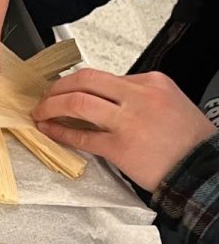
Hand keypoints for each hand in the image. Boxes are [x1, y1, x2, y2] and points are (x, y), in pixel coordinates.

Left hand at [33, 69, 216, 189]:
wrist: (202, 168)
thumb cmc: (188, 140)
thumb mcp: (168, 102)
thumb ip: (136, 96)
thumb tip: (104, 97)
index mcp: (151, 82)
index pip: (103, 75)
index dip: (77, 83)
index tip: (65, 89)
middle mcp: (138, 96)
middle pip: (84, 80)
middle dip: (56, 88)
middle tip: (45, 97)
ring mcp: (128, 121)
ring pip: (77, 102)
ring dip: (50, 106)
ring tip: (41, 112)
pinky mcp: (120, 147)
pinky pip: (82, 136)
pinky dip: (60, 132)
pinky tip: (50, 130)